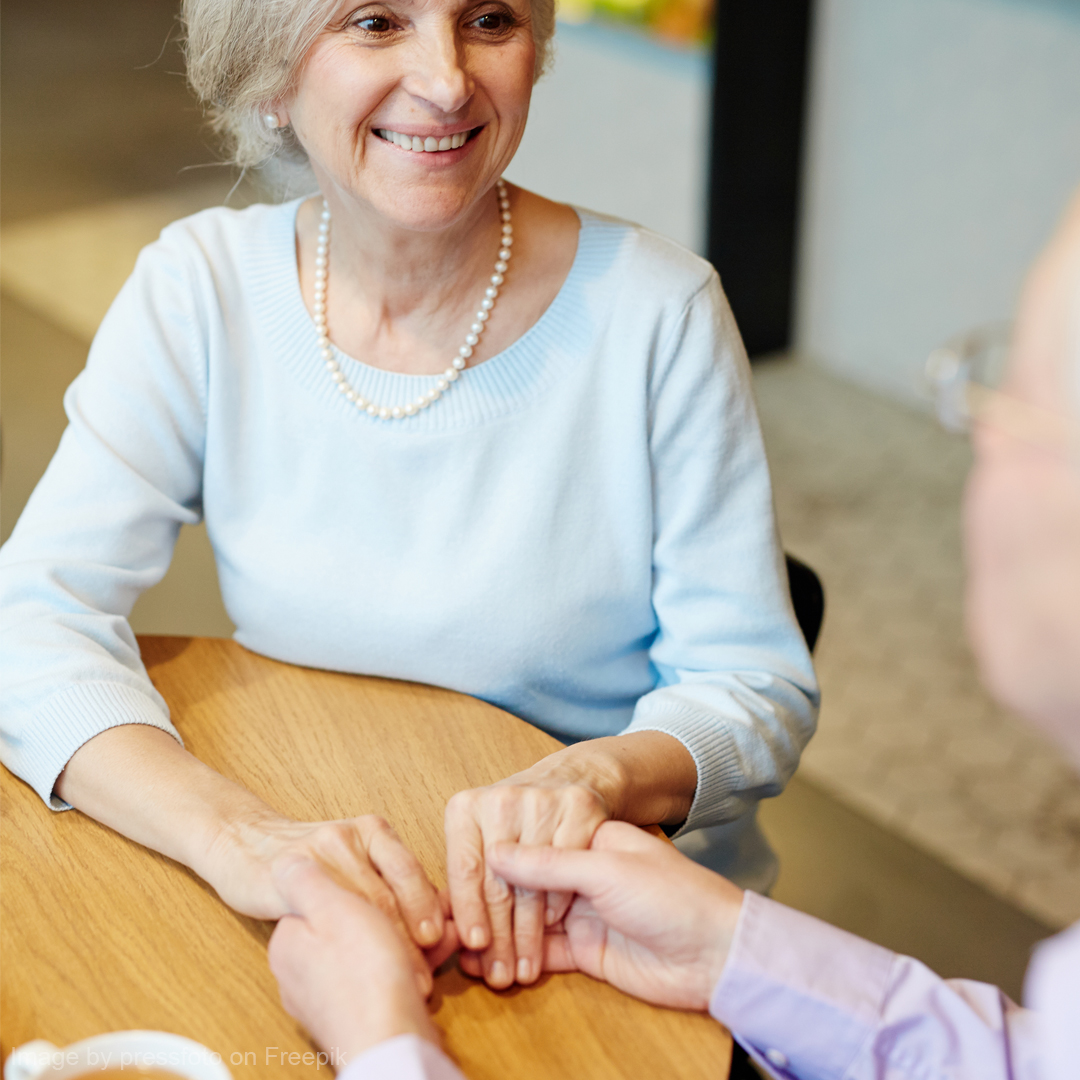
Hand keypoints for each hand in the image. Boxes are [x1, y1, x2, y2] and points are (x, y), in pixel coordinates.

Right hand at [203, 810, 444, 964]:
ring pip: (362, 905)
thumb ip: (391, 887)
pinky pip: (324, 910)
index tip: (445, 949)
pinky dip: (341, 943)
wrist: (244, 844)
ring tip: (398, 981)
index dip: (429, 915)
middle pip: (389, 894)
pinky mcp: (289, 873)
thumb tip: (441, 929)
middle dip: (411, 941)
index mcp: (374, 831)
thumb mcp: (356, 865)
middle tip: (424, 980)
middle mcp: (350, 837)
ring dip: (383, 948)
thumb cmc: (310, 867)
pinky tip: (349, 966)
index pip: (411, 875)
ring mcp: (319, 853)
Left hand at [268, 858, 457, 1063]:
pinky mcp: (362, 1011)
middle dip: (399, 908)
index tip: (395, 883)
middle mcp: (303, 969)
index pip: (328, 894)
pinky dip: (416, 958)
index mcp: (289, 941)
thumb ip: (306, 880)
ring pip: (378, 943)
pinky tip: (443, 947)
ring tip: (444, 929)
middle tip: (428, 906)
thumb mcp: (333, 908)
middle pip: (356, 919)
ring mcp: (331, 994)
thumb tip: (286, 861)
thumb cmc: (365, 977)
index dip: (369, 885)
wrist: (391, 1044)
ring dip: (413, 931)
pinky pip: (388, 971)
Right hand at [444, 732, 696, 989]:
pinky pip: (541, 952)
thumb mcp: (606, 869)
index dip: (492, 868)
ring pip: (525, 921)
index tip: (461, 887)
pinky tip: (486, 964)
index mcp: (583, 837)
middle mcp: (578, 872)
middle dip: (488, 908)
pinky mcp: (586, 951)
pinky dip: (514, 958)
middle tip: (457, 928)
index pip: (525, 848)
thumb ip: (549, 864)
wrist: (718, 952)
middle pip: (521, 887)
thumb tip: (494, 856)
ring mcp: (580, 912)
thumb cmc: (672, 895)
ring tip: (463, 952)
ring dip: (497, 937)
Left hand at [445, 756, 609, 988]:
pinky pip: (567, 870)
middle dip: (499, 938)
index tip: (474, 948)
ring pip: (533, 884)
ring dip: (529, 935)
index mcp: (466, 808)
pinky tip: (552, 932)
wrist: (568, 778)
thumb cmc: (514, 822)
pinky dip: (557, 906)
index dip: (469, 912)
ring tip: (524, 970)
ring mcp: (543, 801)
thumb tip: (444, 937)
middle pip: (499, 883)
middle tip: (500, 977)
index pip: (465, 871)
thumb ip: (465, 880)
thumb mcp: (479, 838)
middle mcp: (502, 800)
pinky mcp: (579, 807)